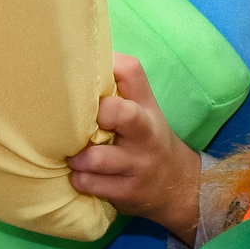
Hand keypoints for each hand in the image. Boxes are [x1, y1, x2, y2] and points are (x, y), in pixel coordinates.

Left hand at [66, 56, 202, 241]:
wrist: (178, 185)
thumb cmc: (144, 138)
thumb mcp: (141, 109)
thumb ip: (115, 88)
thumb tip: (74, 58)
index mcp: (145, 105)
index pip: (131, 71)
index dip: (107, 64)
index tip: (85, 70)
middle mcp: (145, 132)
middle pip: (124, 115)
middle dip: (99, 116)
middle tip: (79, 122)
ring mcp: (137, 163)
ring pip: (99, 158)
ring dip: (77, 157)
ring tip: (71, 156)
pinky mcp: (128, 191)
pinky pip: (94, 184)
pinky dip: (79, 179)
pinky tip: (77, 175)